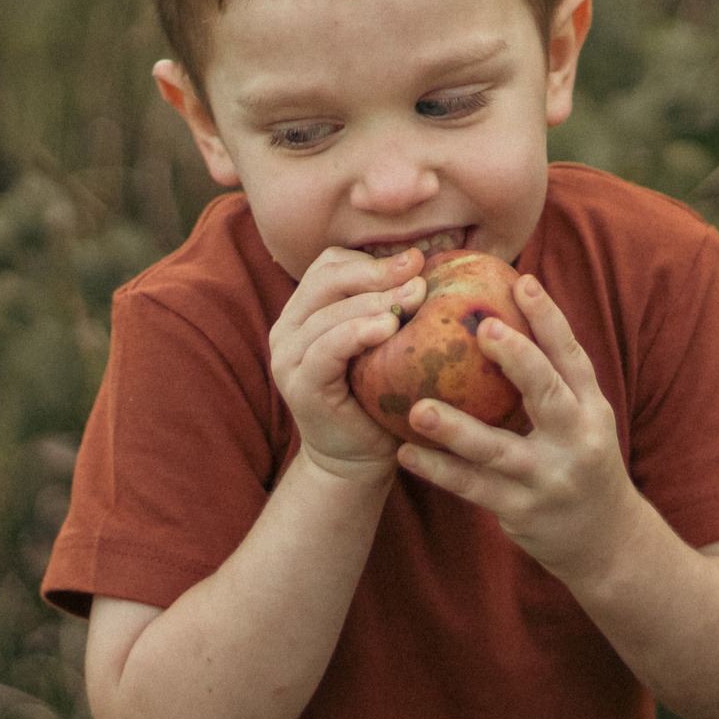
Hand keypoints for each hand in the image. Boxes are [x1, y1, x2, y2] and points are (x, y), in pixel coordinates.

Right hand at [271, 246, 426, 481]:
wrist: (359, 459)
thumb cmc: (380, 397)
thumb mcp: (387, 345)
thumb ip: (394, 307)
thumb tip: (431, 266)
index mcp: (306, 311)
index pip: (332, 264)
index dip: (372, 259)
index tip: (418, 261)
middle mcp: (288, 328)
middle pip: (327, 277)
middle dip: (376, 271)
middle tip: (418, 271)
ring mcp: (288, 356)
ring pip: (328, 310)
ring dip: (375, 300)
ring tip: (414, 297)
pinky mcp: (299, 384)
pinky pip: (326, 348)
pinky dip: (357, 332)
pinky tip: (389, 327)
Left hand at [394, 273, 642, 581]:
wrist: (605, 542)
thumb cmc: (578, 463)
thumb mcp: (582, 421)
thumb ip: (552, 380)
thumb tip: (501, 317)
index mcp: (592, 409)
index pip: (573, 357)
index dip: (550, 319)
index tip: (524, 281)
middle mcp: (576, 440)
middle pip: (547, 393)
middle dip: (518, 358)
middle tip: (480, 327)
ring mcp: (549, 478)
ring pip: (499, 450)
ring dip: (457, 429)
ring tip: (417, 408)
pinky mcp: (522, 511)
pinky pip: (473, 488)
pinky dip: (439, 470)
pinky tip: (406, 452)